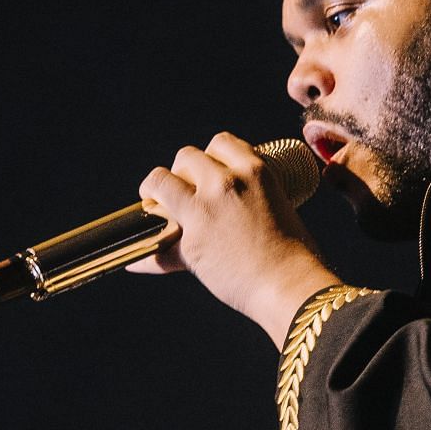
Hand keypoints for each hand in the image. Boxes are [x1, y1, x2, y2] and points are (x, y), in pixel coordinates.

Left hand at [129, 132, 343, 342]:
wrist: (290, 286)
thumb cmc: (296, 255)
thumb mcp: (281, 207)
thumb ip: (256, 199)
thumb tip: (239, 209)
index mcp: (254, 170)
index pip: (219, 143)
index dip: (210, 156)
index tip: (207, 172)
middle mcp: (226, 183)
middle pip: (186, 157)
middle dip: (181, 172)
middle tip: (183, 192)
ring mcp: (203, 210)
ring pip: (160, 180)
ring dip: (153, 191)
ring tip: (153, 207)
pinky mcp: (188, 242)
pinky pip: (154, 242)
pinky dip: (143, 255)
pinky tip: (135, 261)